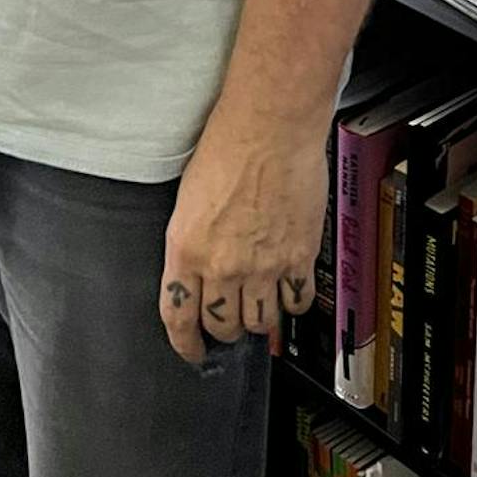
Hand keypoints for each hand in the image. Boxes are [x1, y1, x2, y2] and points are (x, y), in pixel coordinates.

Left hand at [160, 100, 328, 363]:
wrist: (271, 126)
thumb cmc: (227, 145)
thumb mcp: (189, 198)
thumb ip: (192, 241)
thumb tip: (197, 267)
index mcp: (186, 249)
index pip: (178, 318)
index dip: (185, 344)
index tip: (191, 350)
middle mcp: (223, 266)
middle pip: (222, 325)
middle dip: (223, 327)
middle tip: (228, 318)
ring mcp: (263, 266)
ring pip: (259, 322)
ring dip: (257, 318)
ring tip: (258, 302)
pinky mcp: (298, 258)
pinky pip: (296, 302)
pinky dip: (292, 302)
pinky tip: (288, 288)